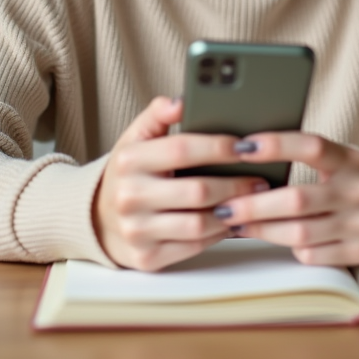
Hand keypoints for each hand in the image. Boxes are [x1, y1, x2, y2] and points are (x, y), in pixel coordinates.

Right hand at [93, 96, 269, 271]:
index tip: (244, 146)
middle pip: (197, 192)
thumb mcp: (135, 140)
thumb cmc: (129, 174)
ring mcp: (137, 230)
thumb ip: (157, 116)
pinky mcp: (147, 257)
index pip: (181, 150)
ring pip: (199, 224)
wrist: (98, 219)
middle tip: (260, 180)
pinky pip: (194, 247)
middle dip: (236, 185)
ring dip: (233, 213)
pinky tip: (232, 221)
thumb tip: (181, 100)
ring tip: (252, 201)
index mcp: (129, 161)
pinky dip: (219, 234)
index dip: (217, 147)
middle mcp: (129, 196)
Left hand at [210, 132, 358, 266]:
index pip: (312, 147)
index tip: (241, 147)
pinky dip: (288, 246)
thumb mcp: (335, 159)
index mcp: (351, 160)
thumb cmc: (346, 179)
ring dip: (262, 230)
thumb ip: (302, 156)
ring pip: (299, 233)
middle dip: (253, 205)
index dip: (276, 146)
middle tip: (223, 207)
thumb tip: (244, 156)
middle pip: (297, 199)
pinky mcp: (358, 252)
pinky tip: (273, 237)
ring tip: (237, 224)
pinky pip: (311, 253)